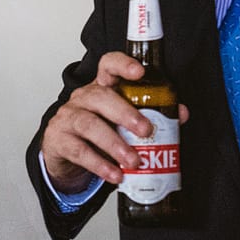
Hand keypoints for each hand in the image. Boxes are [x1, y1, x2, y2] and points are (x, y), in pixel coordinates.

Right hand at [41, 51, 188, 193]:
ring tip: (133, 160)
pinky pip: (79, 151)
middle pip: (100, 96)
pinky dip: (99, 165)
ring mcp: (68, 117)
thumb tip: (180, 114)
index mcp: (101, 86)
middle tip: (145, 130)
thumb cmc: (98, 130)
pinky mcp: (59, 140)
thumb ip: (149, 114)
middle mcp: (83, 97)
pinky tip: (115, 174)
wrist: (63, 151)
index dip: (123, 64)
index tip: (140, 72)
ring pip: (89, 125)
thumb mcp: (121, 120)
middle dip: (125, 113)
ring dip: (114, 144)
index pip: (108, 65)